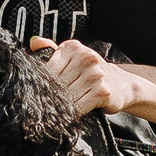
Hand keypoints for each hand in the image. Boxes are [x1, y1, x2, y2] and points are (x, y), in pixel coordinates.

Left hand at [30, 37, 150, 116]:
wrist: (122, 85)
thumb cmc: (91, 73)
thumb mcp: (72, 58)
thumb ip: (51, 50)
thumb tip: (34, 41)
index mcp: (73, 47)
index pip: (48, 68)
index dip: (43, 84)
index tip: (40, 93)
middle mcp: (86, 57)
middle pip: (57, 83)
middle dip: (52, 96)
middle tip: (49, 105)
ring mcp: (96, 74)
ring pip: (67, 96)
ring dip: (63, 106)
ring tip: (61, 109)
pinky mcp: (103, 91)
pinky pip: (79, 106)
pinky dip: (74, 112)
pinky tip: (73, 113)